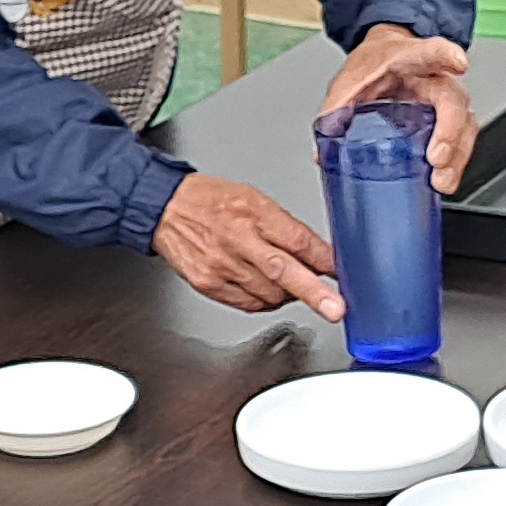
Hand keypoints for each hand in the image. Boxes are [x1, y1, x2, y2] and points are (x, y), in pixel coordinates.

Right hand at [154, 173, 345, 316]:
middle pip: (283, 271)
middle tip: (335, 308)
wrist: (165, 208)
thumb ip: (284, 226)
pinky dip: (265, 301)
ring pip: (268, 293)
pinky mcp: (209, 284)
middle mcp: (236, 239)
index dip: (322, 258)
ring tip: (288, 283)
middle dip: (313, 292)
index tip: (340, 271)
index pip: (295, 239)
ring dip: (288, 294)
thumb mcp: (252, 197)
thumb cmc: (209, 200)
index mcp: (251, 212)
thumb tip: (316, 254)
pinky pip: (248, 303)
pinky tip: (267, 290)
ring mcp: (221, 265)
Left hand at [323, 26, 476, 192]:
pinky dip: (455, 164)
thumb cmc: (375, 65)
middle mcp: (436, 78)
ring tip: (441, 181)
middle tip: (436, 158)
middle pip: (454, 99)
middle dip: (450, 130)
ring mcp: (447, 101)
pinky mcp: (450, 122)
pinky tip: (442, 181)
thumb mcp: (349, 80)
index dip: (446, 56)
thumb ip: (335, 110)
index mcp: (411, 58)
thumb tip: (323, 153)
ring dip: (457, 155)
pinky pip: (462, 142)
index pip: (432, 51)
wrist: (386, 60)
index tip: (457, 64)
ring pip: (465, 125)